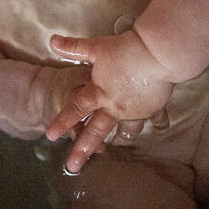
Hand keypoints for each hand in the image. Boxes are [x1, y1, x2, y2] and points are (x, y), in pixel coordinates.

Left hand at [46, 31, 173, 171]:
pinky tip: (158, 126)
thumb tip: (52, 41)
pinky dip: (156, 123)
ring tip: (118, 144)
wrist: (157, 54)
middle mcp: (115, 107)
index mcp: (99, 93)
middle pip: (97, 132)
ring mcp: (135, 111)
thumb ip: (74, 47)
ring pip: (127, 132)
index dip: (62, 122)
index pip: (76, 109)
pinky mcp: (154, 108)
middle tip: (73, 167)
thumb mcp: (96, 48)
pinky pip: (155, 120)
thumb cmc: (125, 50)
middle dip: (83, 150)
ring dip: (121, 139)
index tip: (50, 136)